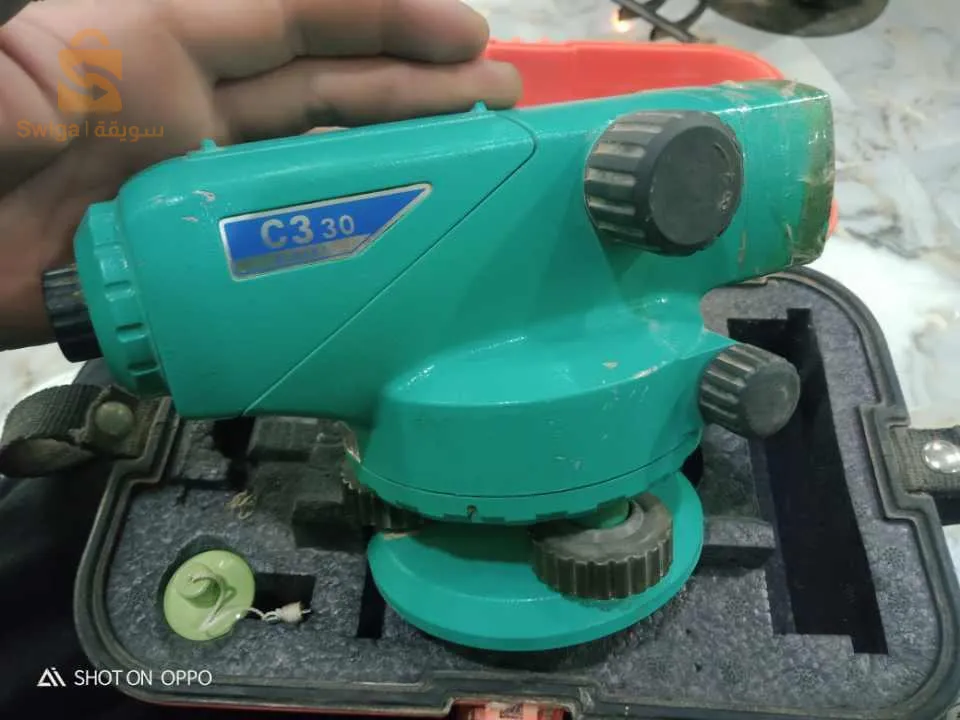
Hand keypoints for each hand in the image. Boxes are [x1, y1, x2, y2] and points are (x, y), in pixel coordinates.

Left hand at [0, 0, 520, 350]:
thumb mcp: (3, 106)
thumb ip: (32, 92)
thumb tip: (60, 78)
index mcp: (151, 47)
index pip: (291, 15)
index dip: (381, 17)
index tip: (461, 31)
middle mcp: (195, 102)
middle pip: (328, 80)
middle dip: (418, 79)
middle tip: (497, 94)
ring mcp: (207, 172)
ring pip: (326, 146)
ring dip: (404, 140)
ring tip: (478, 144)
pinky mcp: (206, 237)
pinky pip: (299, 219)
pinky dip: (353, 215)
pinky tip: (401, 225)